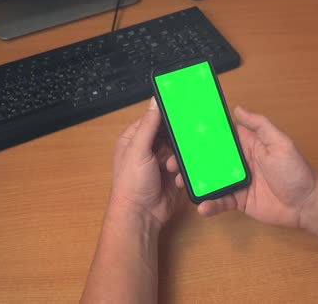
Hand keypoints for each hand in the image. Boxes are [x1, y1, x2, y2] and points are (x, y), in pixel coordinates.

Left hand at [110, 97, 179, 225]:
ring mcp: (161, 161)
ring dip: (180, 154)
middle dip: (178, 136)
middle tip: (186, 135)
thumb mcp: (138, 150)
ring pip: (179, 147)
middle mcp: (148, 148)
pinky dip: (185, 166)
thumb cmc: (131, 185)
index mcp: (134, 139)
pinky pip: (185, 163)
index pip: (153, 118)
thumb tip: (155, 102)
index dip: (167, 113)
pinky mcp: (173, 174)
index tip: (182, 108)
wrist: (141, 215)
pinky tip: (178, 173)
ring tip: (172, 165)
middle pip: (170, 132)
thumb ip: (148, 125)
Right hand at [166, 106, 317, 227]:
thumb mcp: (280, 143)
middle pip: (210, 159)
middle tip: (173, 161)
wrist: (307, 204)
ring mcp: (238, 182)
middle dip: (191, 160)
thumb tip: (239, 109)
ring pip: (211, 180)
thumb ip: (259, 125)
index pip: (221, 137)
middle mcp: (240, 162)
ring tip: (181, 183)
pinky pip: (221, 201)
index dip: (203, 135)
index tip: (184, 133)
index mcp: (248, 145)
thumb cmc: (297, 172)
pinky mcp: (239, 200)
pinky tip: (202, 206)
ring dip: (195, 181)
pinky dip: (210, 204)